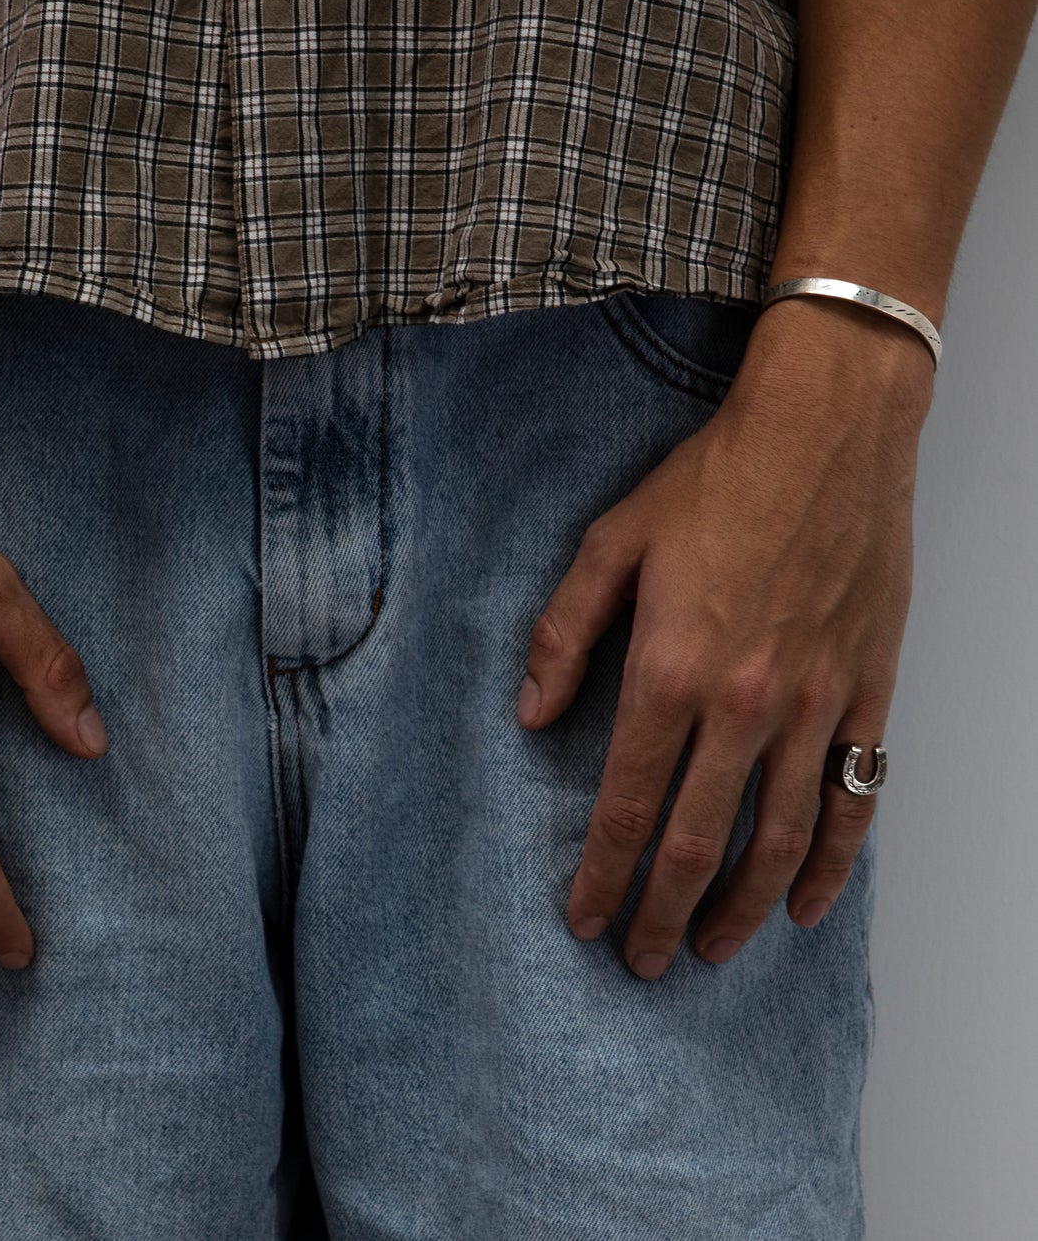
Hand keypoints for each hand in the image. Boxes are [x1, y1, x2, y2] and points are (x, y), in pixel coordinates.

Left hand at [517, 296, 934, 979]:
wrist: (826, 434)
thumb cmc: (714, 483)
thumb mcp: (611, 542)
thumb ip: (562, 633)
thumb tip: (528, 715)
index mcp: (670, 668)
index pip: (624, 801)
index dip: (599, 872)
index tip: (582, 920)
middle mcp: (745, 703)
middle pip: (695, 840)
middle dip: (659, 910)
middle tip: (640, 960)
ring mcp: (815, 703)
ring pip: (778, 838)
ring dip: (740, 906)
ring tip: (709, 947)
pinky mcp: (866, 692)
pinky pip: (855, 799)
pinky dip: (833, 862)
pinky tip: (807, 904)